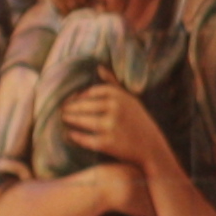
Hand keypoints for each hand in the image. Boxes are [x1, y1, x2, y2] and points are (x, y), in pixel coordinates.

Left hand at [63, 82, 179, 182]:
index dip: (79, 96)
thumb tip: (99, 67)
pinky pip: (83, 138)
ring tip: (65, 119)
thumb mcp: (132, 100)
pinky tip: (70, 134)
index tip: (73, 100)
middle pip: (82, 105)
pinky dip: (74, 136)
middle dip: (70, 108)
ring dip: (70, 119)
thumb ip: (114, 84)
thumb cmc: (139, 122)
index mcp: (120, 96)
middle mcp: (115, 108)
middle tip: (62, 111)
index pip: (90, 92)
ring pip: (81, 120)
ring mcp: (111, 126)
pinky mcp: (107, 143)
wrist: (153, 149)